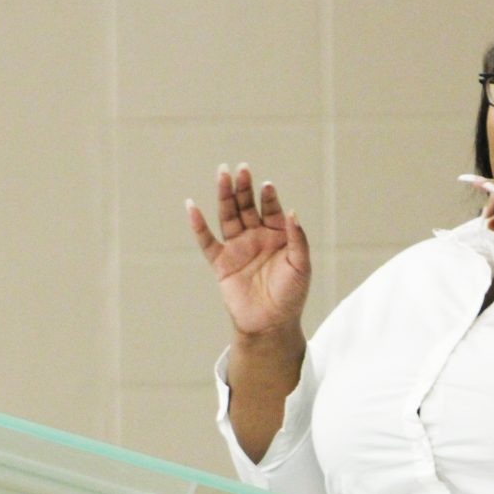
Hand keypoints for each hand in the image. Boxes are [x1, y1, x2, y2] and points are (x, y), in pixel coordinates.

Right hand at [189, 165, 310, 337]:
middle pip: (247, 206)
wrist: (271, 324)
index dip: (268, 197)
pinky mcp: (221, 263)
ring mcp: (237, 248)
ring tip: (222, 174)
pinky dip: (198, 225)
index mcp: (277, 236)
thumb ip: (297, 239)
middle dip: (243, 188)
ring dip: (225, 196)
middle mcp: (256, 238)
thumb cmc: (291, 296)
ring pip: (228, 216)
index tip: (266, 186)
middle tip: (241, 169)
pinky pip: (207, 241)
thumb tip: (292, 212)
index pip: (271, 209)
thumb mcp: (301, 266)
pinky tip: (192, 207)